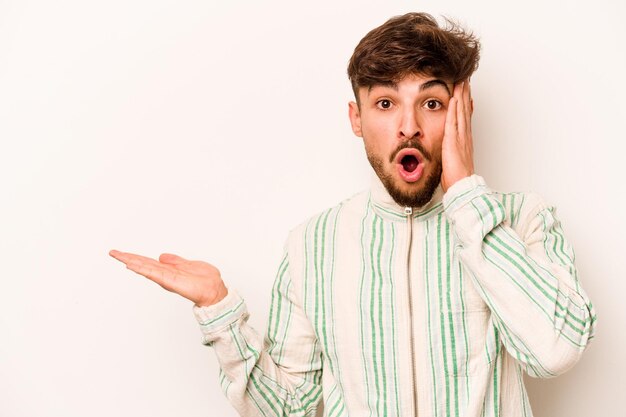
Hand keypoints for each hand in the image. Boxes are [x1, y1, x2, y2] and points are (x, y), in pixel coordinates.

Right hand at [109, 250, 227, 306]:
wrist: (215, 290)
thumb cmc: (206, 280)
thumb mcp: (189, 264)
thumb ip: (175, 261)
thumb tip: (161, 256)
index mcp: (168, 270)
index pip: (148, 262)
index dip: (135, 257)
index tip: (121, 253)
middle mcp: (165, 274)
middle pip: (143, 265)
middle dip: (127, 258)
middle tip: (112, 252)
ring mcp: (166, 278)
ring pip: (145, 268)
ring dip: (131, 262)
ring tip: (118, 256)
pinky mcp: (170, 281)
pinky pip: (154, 274)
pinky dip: (142, 269)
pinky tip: (133, 265)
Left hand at [441, 79, 474, 191]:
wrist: (462, 185)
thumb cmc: (457, 175)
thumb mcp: (454, 157)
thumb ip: (451, 147)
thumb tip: (448, 142)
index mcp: (464, 138)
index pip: (465, 115)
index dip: (465, 101)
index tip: (465, 88)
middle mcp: (464, 135)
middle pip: (465, 109)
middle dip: (465, 93)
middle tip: (466, 77)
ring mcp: (460, 137)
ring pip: (461, 112)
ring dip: (461, 96)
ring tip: (462, 81)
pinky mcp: (453, 142)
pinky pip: (453, 122)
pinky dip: (454, 110)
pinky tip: (453, 99)